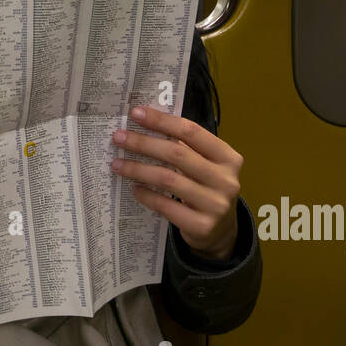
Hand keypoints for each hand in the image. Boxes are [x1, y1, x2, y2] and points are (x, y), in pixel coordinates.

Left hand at [111, 106, 242, 262]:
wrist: (221, 231)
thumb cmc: (207, 189)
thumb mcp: (206, 166)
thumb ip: (185, 148)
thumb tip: (145, 125)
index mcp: (228, 157)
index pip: (191, 131)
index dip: (162, 120)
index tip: (136, 113)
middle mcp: (225, 179)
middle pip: (176, 154)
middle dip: (143, 143)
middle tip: (119, 138)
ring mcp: (215, 204)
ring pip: (168, 179)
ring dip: (138, 169)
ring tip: (117, 164)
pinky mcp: (201, 226)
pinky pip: (166, 206)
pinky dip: (147, 195)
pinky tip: (134, 188)